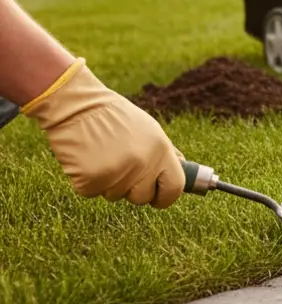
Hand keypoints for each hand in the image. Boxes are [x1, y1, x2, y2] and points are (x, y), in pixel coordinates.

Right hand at [21, 59, 185, 207]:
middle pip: (142, 197)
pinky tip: (86, 159)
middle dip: (132, 189)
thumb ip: (165, 152)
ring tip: (101, 155)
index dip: (166, 197)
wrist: (76, 106)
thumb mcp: (148, 129)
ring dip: (108, 183)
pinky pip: (92, 192)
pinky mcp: (90, 180)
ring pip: (115, 196)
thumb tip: (183, 169)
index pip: (175, 188)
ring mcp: (116, 173)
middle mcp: (142, 164)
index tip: (158, 198)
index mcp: (160, 150)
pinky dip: (87, 181)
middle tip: (120, 168)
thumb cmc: (113, 117)